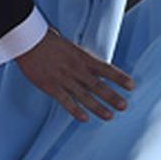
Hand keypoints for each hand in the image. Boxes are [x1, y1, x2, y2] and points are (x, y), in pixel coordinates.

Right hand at [16, 28, 134, 122]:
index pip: (105, 68)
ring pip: (84, 96)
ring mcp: (64, 78)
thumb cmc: (48, 41)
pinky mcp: (51, 86)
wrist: (29, 40)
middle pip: (97, 85)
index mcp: (82, 57)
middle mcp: (76, 69)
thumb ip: (81, 58)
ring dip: (98, 107)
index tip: (131, 85)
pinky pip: (65, 101)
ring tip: (109, 116)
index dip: (119, 77)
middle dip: (112, 96)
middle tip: (124, 106)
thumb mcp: (70, 46)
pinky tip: (84, 118)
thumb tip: (92, 65)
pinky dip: (75, 110)